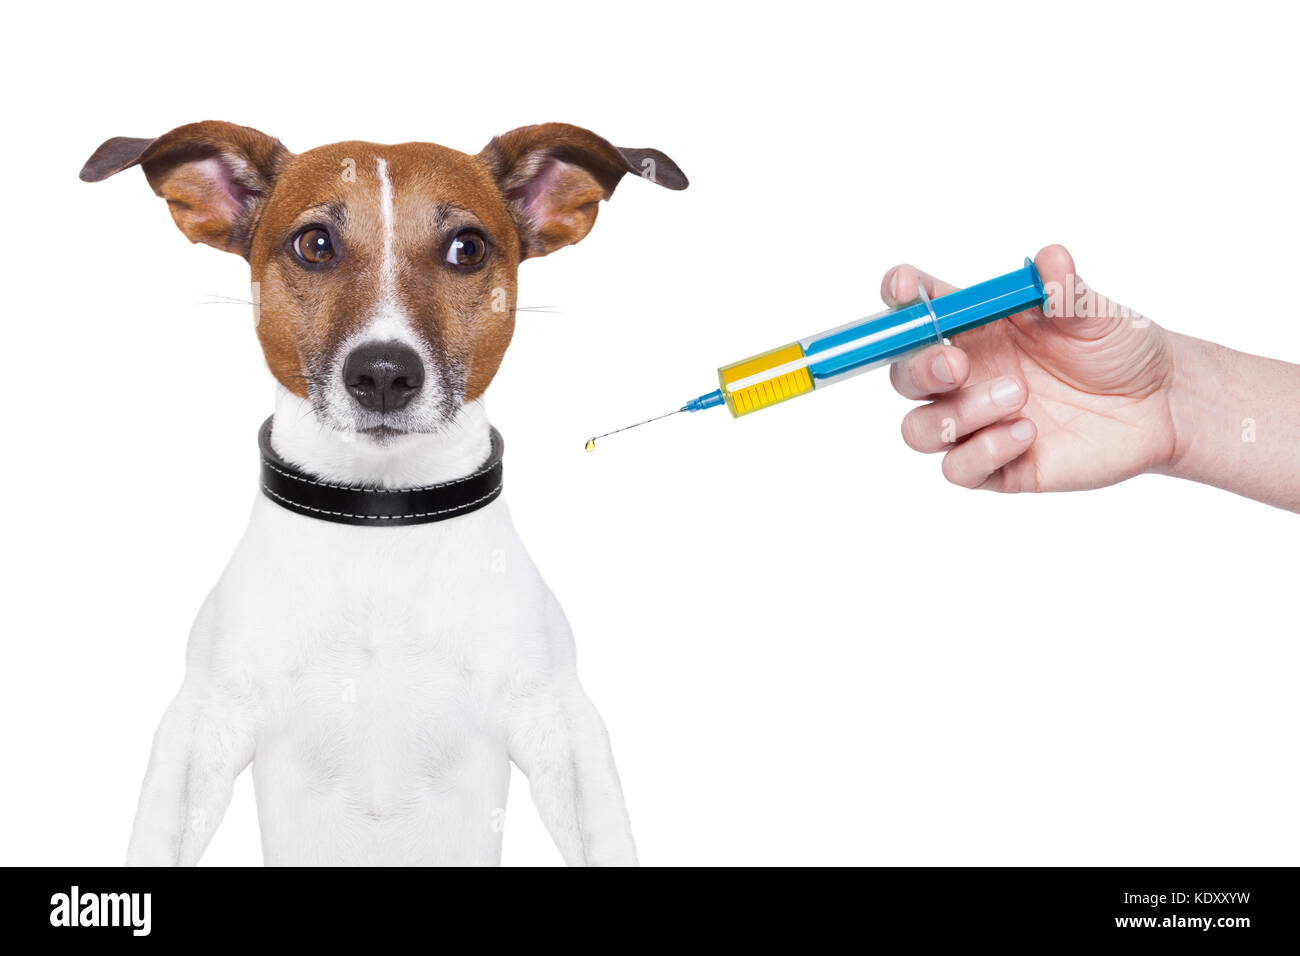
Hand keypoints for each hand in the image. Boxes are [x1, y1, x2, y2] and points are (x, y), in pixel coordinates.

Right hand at [884, 244, 1176, 492]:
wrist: (1160, 405)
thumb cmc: (1118, 350)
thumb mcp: (1098, 315)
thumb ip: (1067, 292)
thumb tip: (1051, 260)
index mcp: (974, 329)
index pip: (916, 310)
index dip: (900, 299)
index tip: (906, 286)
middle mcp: (965, 376)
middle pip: (903, 375)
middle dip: (918, 368)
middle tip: (957, 363)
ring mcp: (976, 423)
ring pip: (920, 429)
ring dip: (956, 414)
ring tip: (1017, 397)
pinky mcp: (997, 467)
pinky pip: (958, 469)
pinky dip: (983, 451)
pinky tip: (1027, 434)